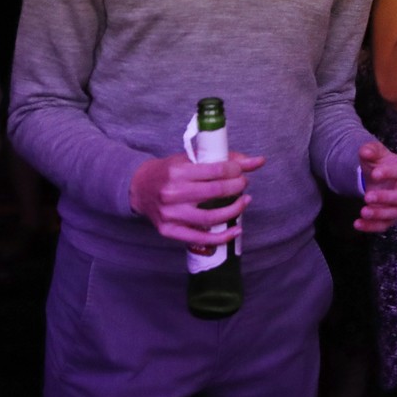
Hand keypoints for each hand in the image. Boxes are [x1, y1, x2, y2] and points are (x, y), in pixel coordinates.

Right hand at [128, 150, 265, 245]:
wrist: (138, 188)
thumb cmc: (169, 171)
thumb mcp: (190, 159)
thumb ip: (223, 159)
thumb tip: (257, 161)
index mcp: (178, 171)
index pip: (216, 171)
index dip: (235, 171)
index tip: (242, 171)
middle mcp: (173, 193)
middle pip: (215, 192)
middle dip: (237, 187)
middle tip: (243, 184)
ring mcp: (171, 214)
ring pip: (210, 217)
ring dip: (234, 210)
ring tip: (244, 202)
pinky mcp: (169, 230)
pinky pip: (200, 238)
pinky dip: (221, 236)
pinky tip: (236, 229)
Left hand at [354, 140, 396, 233]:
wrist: (377, 176)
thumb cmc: (379, 163)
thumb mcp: (374, 152)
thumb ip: (370, 150)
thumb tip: (365, 151)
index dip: (390, 173)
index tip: (375, 174)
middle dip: (384, 197)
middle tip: (367, 196)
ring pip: (393, 213)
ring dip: (378, 214)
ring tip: (363, 212)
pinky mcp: (390, 218)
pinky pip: (383, 225)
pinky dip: (371, 227)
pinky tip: (357, 224)